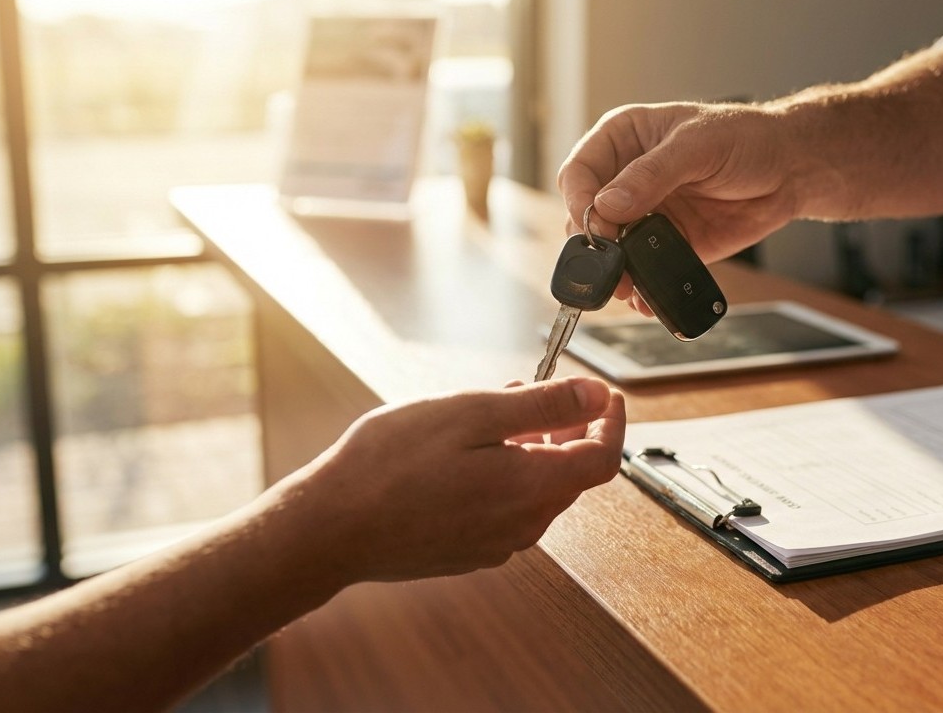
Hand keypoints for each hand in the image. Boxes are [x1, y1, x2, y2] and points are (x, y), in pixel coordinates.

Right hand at [279, 377, 625, 584]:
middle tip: (534, 391)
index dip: (611, 421)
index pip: (603, 457)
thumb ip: (542, 405)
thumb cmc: (390, 465)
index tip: (606, 393)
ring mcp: (496, 544)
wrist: (332, 528)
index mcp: (533, 487)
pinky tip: (465, 452)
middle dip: (564, 427)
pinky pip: (506, 507)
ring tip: (489, 415)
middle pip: (570, 472)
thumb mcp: (472, 414)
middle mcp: (524, 524)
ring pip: (536, 488)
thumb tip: (595, 396)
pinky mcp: (470, 551)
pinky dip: (503, 474)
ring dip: (529, 448)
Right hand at [557, 102, 801, 313]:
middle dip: (595, 243)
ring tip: (627, 286)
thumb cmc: (745, 138)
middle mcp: (625, 177)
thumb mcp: (697, 145)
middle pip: (586, 215)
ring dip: (614, 271)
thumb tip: (607, 206)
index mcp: (623, 139)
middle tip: (612, 262)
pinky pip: (642, 270)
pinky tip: (645, 297)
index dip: (580, 199)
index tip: (597, 224)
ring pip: (610, 249)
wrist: (789, 170)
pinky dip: (640, 288)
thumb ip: (651, 174)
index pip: (579, 171)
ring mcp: (644, 213)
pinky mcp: (667, 243)